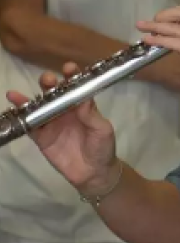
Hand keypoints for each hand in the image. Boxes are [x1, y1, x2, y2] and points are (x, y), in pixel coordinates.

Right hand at [5, 63, 118, 195]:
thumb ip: (91, 115)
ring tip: (17, 93)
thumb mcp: (102, 130)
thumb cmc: (102, 148)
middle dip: (49, 83)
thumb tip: (83, 98)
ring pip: (39, 106)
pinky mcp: (42, 137)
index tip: (68, 68)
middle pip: (54, 93)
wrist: (93, 173)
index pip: (76, 87)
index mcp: (82, 105)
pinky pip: (29, 125)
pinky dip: (20, 117)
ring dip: (29, 98)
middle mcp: (66, 111)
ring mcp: (52, 123)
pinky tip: (13, 107)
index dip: (72, 75)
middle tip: (47, 80)